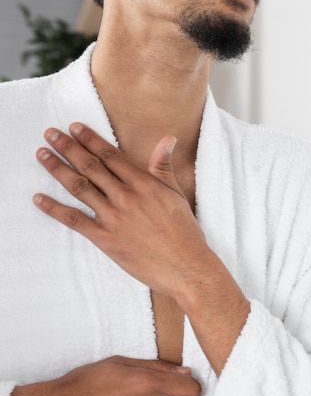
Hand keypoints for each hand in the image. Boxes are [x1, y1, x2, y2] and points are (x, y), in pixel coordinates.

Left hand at [33, 123, 209, 298]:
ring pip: (79, 187)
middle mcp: (125, 197)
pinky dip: (54, 209)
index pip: (110, 155)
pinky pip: (74, 221)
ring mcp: (113, 218)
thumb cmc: (184, 232)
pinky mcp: (105, 240)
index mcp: (143, 184)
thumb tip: (168, 138)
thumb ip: (164, 166)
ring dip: (57, 169)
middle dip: (68, 147)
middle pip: (91, 166)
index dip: (90, 139)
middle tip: (50, 134)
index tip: (74, 128)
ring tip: (42, 154)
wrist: (186, 267)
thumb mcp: (176, 194)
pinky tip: (39, 199)